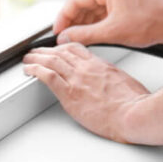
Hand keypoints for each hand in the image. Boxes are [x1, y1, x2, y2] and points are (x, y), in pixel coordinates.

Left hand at [23, 43, 148, 142]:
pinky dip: (35, 70)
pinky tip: (28, 70)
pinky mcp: (70, 93)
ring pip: (51, 61)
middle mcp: (87, 69)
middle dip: (46, 51)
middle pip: (61, 52)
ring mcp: (77, 79)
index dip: (63, 47)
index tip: (57, 49)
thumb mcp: (126, 84)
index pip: (77, 50)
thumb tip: (113, 86)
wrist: (133, 114)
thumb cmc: (135, 104)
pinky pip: (48, 76)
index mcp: (101, 66)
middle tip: (37, 52)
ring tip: (27, 59)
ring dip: (36, 58)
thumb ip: (114, 81)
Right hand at [53, 0, 162, 46]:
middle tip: (65, 38)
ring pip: (93, 7)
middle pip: (83, 2)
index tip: (57, 32)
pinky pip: (104, 9)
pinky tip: (92, 34)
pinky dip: (96, 21)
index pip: (75, 0)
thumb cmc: (152, 22)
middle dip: (73, 21)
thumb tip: (66, 37)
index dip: (63, 18)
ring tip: (78, 39)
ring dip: (85, 23)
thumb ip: (84, 35)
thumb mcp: (112, 32)